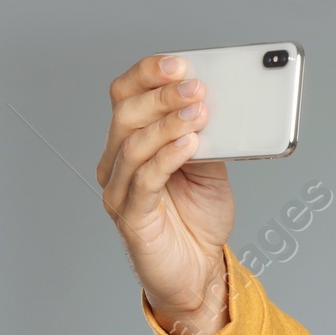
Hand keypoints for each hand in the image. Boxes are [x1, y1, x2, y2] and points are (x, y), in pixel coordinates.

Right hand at [96, 54, 233, 334]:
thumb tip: (218, 105)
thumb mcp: (210, 169)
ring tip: (198, 112)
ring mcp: (120, 190)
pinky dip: (167, 157)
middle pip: (126, 115)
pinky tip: (190, 144)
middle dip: (162, 95)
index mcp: (131, 143)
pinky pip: (144, 179)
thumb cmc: (198, 220)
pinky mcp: (132, 217)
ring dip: (168, 123)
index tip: (178, 63)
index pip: (126, 96)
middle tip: (196, 87)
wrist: (199, 271)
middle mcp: (117, 163)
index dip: (147, 75)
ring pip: (133, 143)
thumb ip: (208, 139)